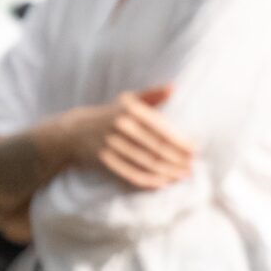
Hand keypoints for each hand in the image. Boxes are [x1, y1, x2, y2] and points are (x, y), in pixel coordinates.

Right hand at [74, 86, 194, 190]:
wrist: (74, 132)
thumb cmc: (109, 115)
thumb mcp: (127, 100)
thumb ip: (152, 95)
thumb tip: (174, 87)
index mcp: (129, 110)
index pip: (161, 130)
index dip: (180, 142)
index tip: (195, 150)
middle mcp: (120, 127)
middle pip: (156, 149)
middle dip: (178, 160)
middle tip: (192, 166)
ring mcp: (111, 146)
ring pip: (147, 164)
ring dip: (169, 172)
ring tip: (183, 175)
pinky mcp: (105, 162)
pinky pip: (132, 175)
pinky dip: (150, 181)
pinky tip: (165, 183)